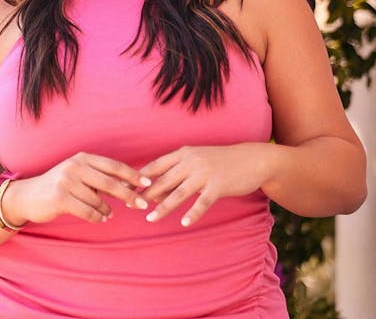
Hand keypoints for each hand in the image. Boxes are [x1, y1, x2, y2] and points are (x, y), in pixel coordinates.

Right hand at [3, 152, 152, 225]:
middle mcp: (75, 166)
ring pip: (99, 200)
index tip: (148, 182)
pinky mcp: (60, 197)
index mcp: (82, 158)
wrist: (28, 196)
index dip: (132, 174)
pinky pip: (89, 212)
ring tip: (108, 214)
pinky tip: (100, 218)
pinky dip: (98, 217)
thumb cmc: (58, 186)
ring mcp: (66, 181)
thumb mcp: (77, 175)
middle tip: (142, 204)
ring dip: (107, 210)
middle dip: (129, 194)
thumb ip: (99, 178)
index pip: (113, 165)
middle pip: (110, 182)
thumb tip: (129, 187)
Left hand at [139, 143, 274, 225]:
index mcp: (183, 153)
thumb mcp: (196, 161)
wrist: (252, 159)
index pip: (155, 166)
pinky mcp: (218, 185)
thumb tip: (154, 190)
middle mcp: (191, 161)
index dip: (139, 178)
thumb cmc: (220, 162)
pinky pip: (202, 202)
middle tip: (130, 206)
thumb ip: (176, 172)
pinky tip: (183, 223)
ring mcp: (205, 173)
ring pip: (178, 193)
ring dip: (163, 207)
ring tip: (150, 219)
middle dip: (145, 194)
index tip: (123, 187)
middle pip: (163, 180)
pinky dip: (192, 213)